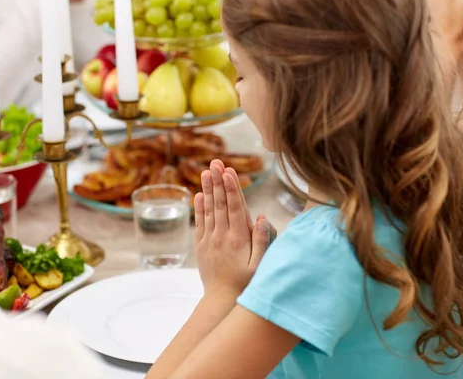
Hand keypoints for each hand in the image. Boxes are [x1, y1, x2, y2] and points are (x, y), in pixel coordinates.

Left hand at [194, 160, 273, 299]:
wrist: (222, 299)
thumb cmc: (246, 283)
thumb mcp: (260, 265)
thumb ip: (262, 241)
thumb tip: (263, 217)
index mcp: (238, 239)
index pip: (235, 208)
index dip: (232, 188)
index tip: (228, 171)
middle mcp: (222, 236)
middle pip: (220, 204)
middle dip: (218, 181)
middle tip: (215, 162)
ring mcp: (209, 240)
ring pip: (209, 210)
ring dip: (208, 189)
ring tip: (206, 171)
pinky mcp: (201, 246)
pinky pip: (200, 223)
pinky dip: (199, 207)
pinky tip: (199, 194)